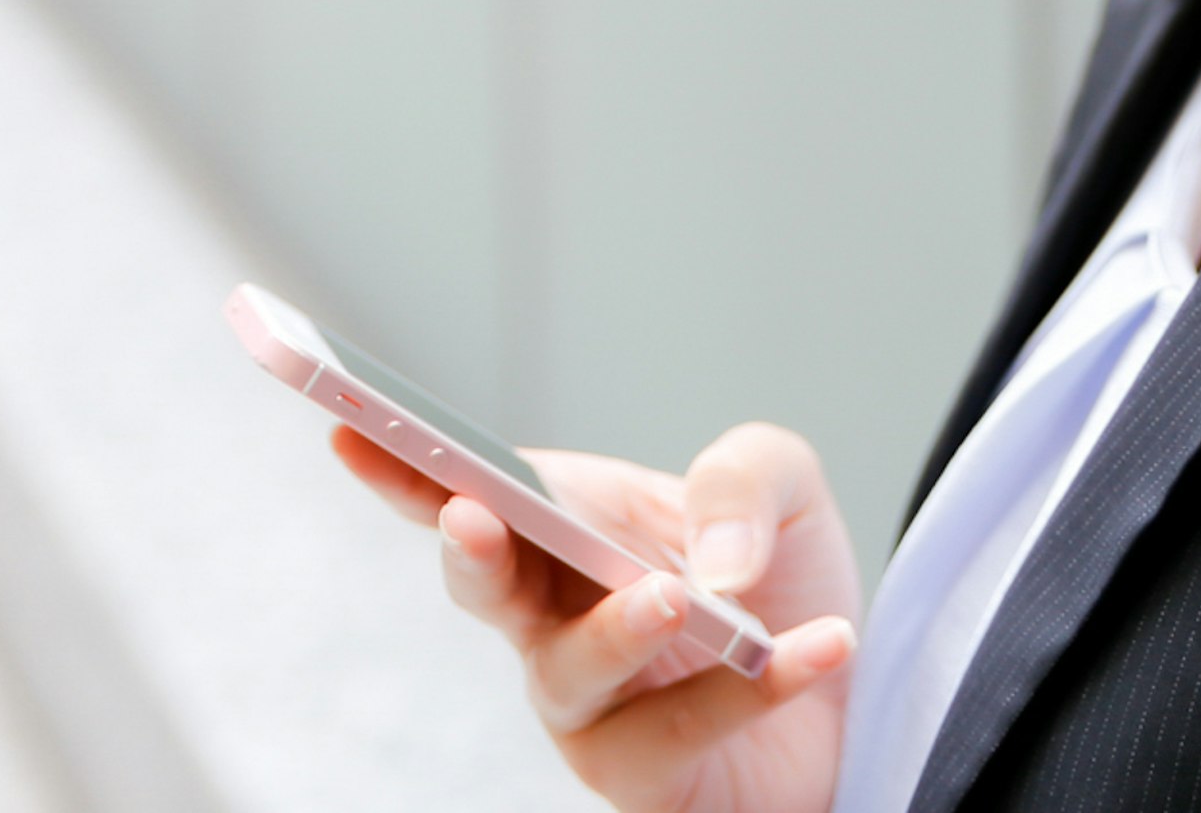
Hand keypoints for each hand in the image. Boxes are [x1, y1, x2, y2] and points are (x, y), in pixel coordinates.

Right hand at [333, 421, 859, 812]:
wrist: (850, 694)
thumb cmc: (779, 580)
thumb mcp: (782, 488)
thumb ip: (743, 479)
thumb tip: (713, 560)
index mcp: (566, 522)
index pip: (472, 484)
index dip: (404, 463)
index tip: (349, 427)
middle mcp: (553, 611)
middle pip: (485, 580)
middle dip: (470, 547)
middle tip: (470, 514)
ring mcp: (587, 700)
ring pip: (569, 671)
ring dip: (617, 630)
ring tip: (675, 599)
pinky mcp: (640, 773)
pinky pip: (682, 730)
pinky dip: (755, 685)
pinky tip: (821, 644)